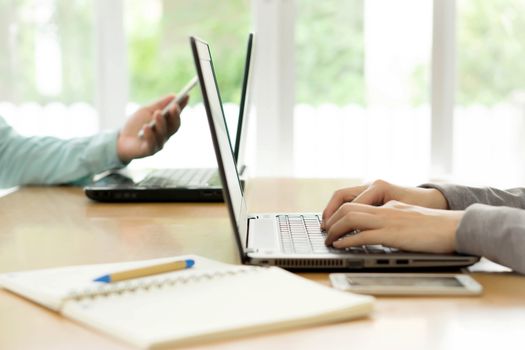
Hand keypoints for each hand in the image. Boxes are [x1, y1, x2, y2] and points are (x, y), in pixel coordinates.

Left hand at [116, 94, 189, 162]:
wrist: (122, 140)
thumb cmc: (136, 124)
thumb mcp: (146, 110)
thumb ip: (160, 104)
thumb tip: (174, 95)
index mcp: (167, 124)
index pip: (177, 115)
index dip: (182, 107)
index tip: (186, 96)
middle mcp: (166, 135)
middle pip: (174, 126)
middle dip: (175, 116)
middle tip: (174, 106)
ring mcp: (159, 143)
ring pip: (163, 134)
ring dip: (161, 123)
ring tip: (157, 113)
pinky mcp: (149, 151)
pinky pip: (152, 144)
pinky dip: (150, 135)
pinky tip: (146, 127)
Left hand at [323, 200, 463, 253]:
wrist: (454, 226)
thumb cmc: (436, 227)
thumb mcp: (409, 218)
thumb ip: (393, 220)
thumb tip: (380, 232)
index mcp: (389, 204)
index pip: (357, 203)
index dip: (340, 213)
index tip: (332, 223)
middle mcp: (385, 209)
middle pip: (348, 207)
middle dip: (331, 219)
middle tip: (325, 231)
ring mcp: (387, 220)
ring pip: (351, 218)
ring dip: (335, 229)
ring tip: (328, 239)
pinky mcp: (391, 234)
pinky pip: (362, 235)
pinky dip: (347, 240)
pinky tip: (340, 246)